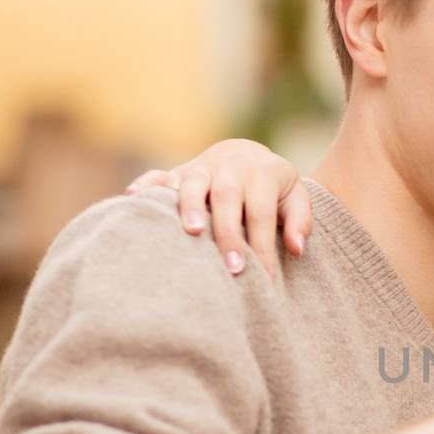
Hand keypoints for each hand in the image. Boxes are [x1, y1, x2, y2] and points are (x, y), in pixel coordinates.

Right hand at [126, 140, 312, 278]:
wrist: (247, 155)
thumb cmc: (273, 188)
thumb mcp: (296, 197)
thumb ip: (300, 221)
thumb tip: (296, 248)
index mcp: (262, 174)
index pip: (262, 213)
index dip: (264, 246)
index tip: (266, 278)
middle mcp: (230, 167)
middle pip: (228, 198)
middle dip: (229, 234)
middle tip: (232, 268)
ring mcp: (203, 168)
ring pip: (194, 183)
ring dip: (190, 206)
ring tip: (192, 232)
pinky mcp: (180, 171)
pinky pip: (160, 174)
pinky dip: (147, 184)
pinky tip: (133, 198)